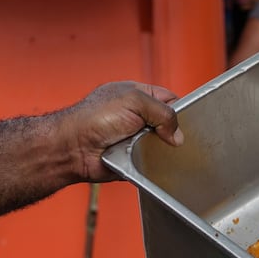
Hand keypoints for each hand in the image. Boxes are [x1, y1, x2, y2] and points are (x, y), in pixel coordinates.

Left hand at [59, 82, 181, 182]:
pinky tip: (142, 159)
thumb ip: (162, 112)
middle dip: (170, 131)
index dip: (179, 108)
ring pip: (160, 145)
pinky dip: (148, 163)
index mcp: (136, 94)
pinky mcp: (130, 158)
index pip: (169, 99)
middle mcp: (135, 115)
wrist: (72, 148)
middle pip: (167, 124)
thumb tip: (178, 134)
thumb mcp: (134, 101)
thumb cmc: (92, 119)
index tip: (186, 118)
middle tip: (166, 136)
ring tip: (150, 148)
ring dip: (158, 148)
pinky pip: (149, 162)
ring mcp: (133, 137)